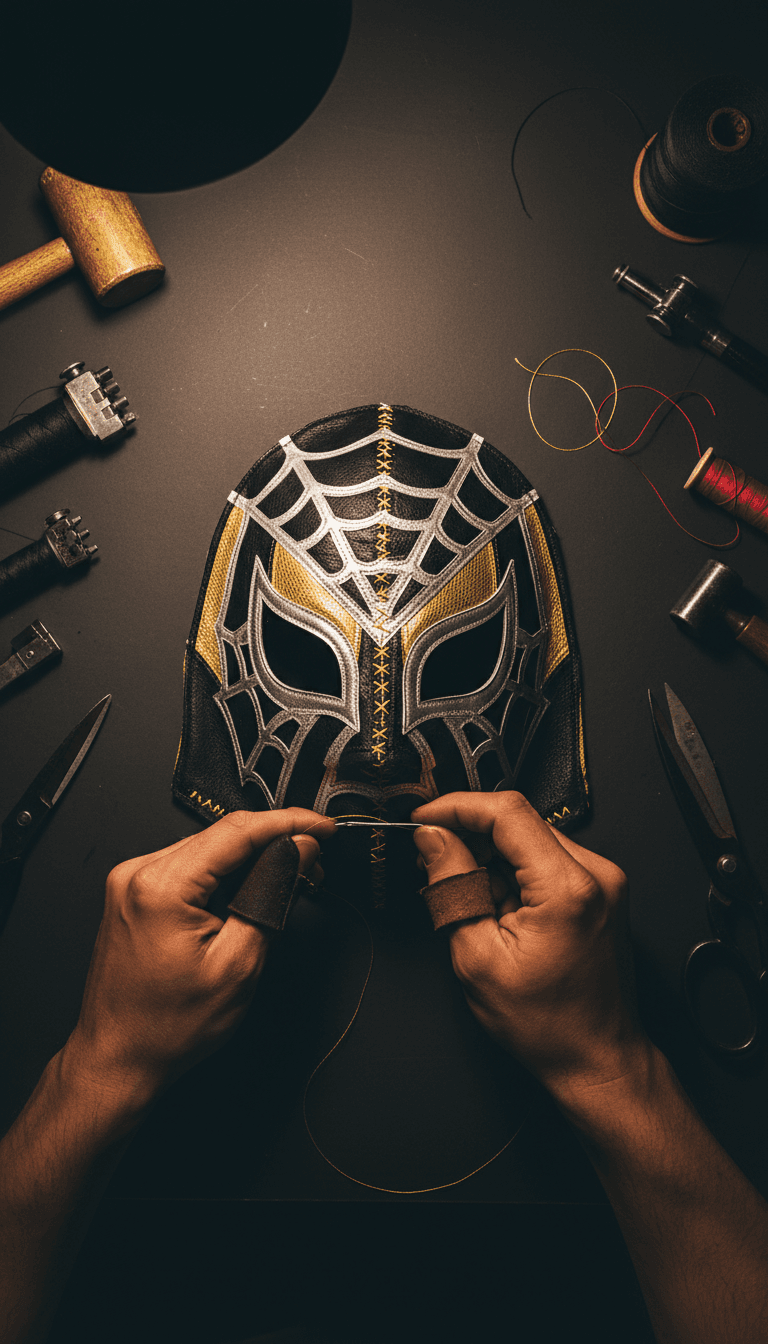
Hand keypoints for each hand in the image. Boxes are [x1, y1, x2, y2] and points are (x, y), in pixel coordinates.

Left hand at [63, 809, 334, 1111]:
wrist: (119, 1059)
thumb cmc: (167, 1027)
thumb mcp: (239, 964)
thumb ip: (272, 896)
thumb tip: (297, 853)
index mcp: (161, 886)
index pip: (238, 831)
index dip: (290, 823)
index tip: (323, 826)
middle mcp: (138, 874)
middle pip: (222, 836)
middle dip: (275, 842)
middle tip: (317, 858)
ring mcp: (131, 882)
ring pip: (208, 849)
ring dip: (251, 859)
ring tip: (290, 878)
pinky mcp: (134, 894)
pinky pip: (189, 867)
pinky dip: (224, 874)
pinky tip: (250, 890)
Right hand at [411, 792, 649, 1101]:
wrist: (597, 1060)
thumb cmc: (549, 1026)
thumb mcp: (478, 958)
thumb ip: (452, 888)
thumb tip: (433, 840)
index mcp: (568, 888)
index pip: (507, 812)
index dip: (456, 807)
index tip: (425, 817)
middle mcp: (596, 875)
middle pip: (519, 821)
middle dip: (469, 835)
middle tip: (434, 862)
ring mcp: (603, 881)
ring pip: (530, 838)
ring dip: (491, 857)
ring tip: (470, 901)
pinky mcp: (600, 890)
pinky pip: (547, 859)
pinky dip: (513, 872)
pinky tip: (497, 906)